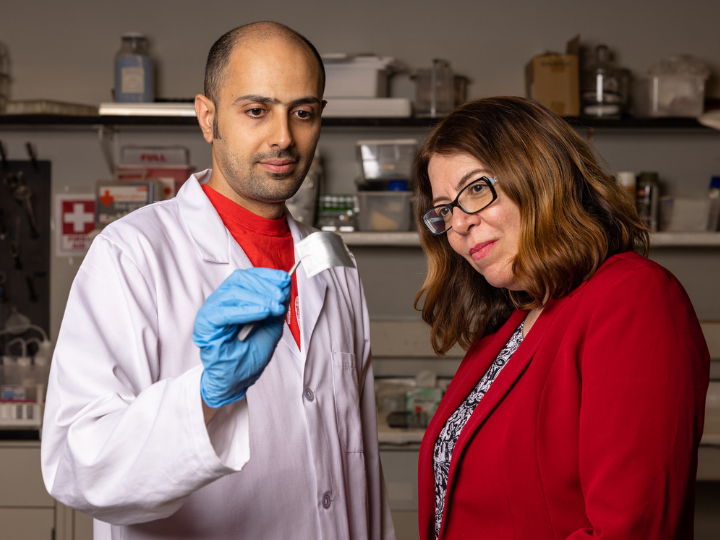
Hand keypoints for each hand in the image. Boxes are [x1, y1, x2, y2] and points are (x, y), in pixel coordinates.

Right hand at [193, 268, 290, 407]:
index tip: (284, 280)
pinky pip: (224, 312)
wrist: (236, 380)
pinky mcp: (205, 324)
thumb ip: (276, 306)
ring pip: (234, 293)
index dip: (266, 276)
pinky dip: (246, 310)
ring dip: (259, 298)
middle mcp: (220, 301)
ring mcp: (211, 311)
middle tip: (281, 296)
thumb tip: (285, 285)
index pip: (247, 277)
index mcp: (233, 299)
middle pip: (240, 280)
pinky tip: (263, 313)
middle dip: (264, 286)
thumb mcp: (271, 326)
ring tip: (275, 307)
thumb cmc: (249, 355)